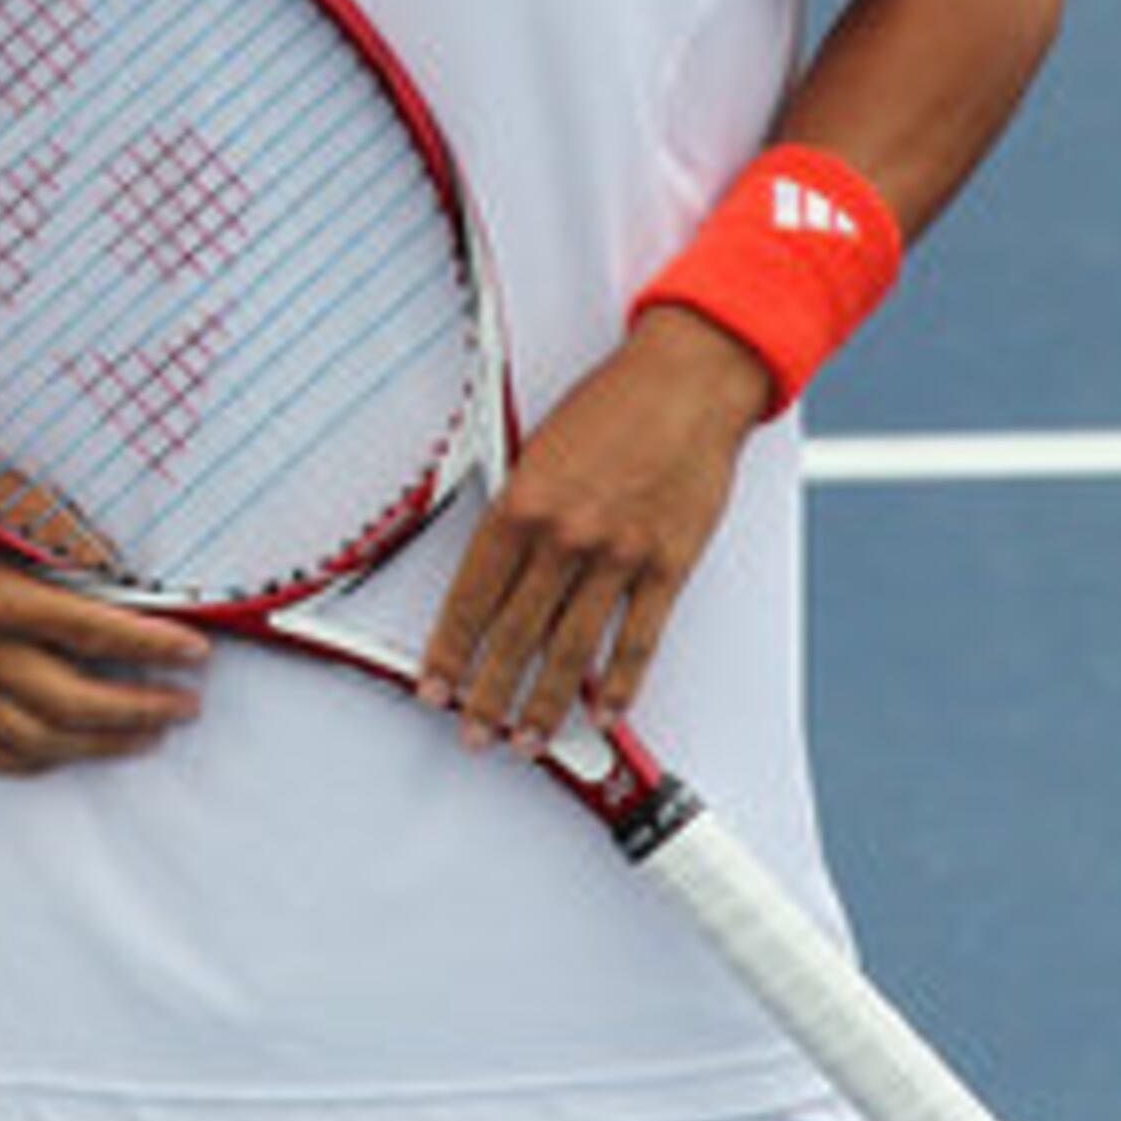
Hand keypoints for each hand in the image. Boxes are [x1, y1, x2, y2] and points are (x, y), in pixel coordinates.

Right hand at [0, 460, 207, 775]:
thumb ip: (71, 541)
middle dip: (142, 709)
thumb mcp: (9, 504)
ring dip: (103, 744)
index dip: (152, 647)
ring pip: (36, 740)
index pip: (92, 634)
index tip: (195, 651)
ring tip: (148, 734)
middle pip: (72, 703)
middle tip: (185, 703)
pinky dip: (37, 760)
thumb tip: (134, 577)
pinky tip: (73, 749)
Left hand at [417, 310, 763, 750]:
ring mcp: (619, 554)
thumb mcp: (536, 447)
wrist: (686, 379)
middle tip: (473, 733)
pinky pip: (639, 637)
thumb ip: (514, 509)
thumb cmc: (610, 406)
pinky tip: (603, 714)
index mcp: (520, 504)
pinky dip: (620, 683)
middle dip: (488, 694)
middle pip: (515, 634)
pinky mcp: (669, 563)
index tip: (434, 688)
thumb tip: (488, 569)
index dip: (449, 651)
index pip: (471, 597)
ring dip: (546, 703)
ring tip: (526, 741)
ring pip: (571, 648)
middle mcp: (564, 536)